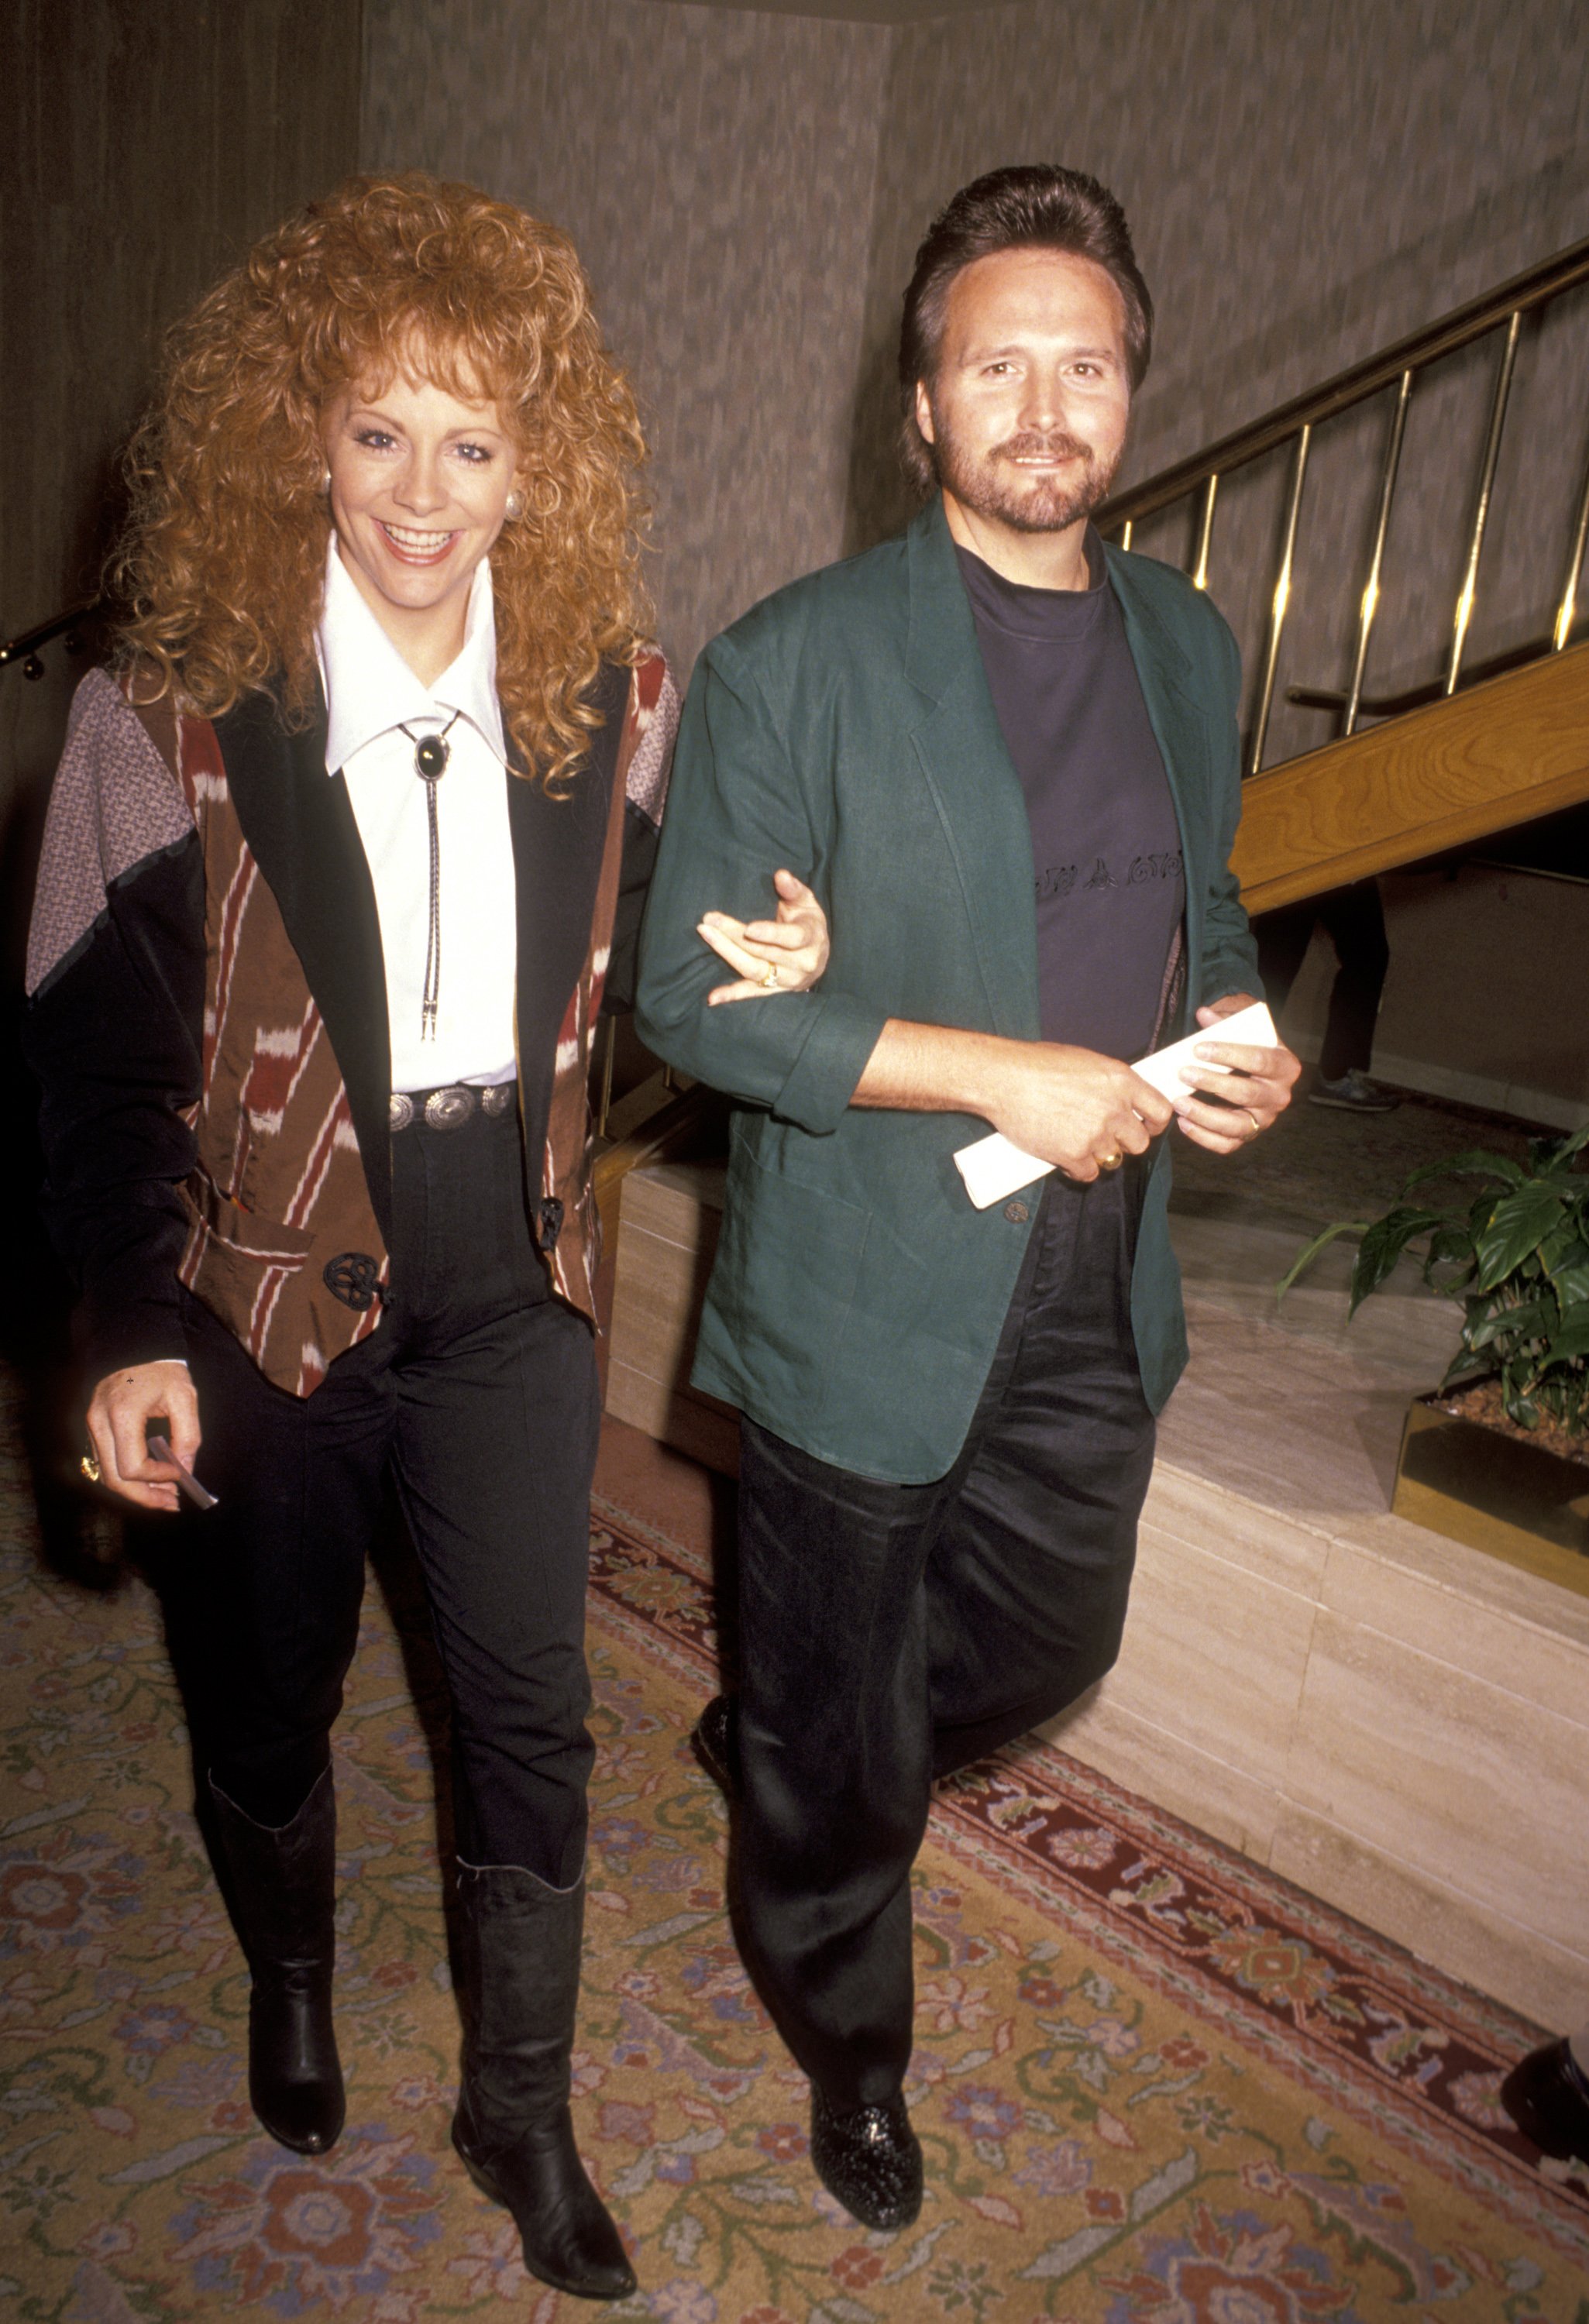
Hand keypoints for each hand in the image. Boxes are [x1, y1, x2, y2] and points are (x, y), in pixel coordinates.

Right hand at [85, 1360, 201, 1513]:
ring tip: (165, 1496)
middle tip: (172, 1503)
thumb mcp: (185, 1398)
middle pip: (114, 1480)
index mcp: (122, 1415)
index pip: (133, 1467)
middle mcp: (99, 1424)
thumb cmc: (161, 1369)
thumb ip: (187, 1437)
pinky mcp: (93, 1428)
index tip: (180, 1475)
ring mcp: (91, 1427)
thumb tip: (186, 1470)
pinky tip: (150, 1480)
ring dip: (136, 1491)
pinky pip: (105, 1463)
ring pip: (106, 1475)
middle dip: (145, 1497)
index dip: (158, 1478)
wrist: (133, 1344)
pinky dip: (126, 1477)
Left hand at [698, 869, 829, 1004]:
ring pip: (754, 970)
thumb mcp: (806, 903)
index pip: (791, 937)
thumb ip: (793, 890)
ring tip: (707, 936)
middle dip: (734, 936)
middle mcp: (800, 964)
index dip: (770, 934)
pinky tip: (712, 998)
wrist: (818, 955)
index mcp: (810, 939)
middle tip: (709, 921)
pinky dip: (732, 996)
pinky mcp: (774, 991)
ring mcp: (787, 980)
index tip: (748, 928)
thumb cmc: (808, 923)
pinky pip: (751, 994)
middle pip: (764, 952)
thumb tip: (781, 875)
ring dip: (728, 955)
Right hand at [988, 1042, 1174, 1182]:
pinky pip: (1088, 1173)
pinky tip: (1063, 1155)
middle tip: (1104, 1137)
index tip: (1144, 1127)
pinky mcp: (1073, 1155)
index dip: (1154, 1124)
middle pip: (1139, 1143)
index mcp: (1121, 1080)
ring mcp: (1095, 1134)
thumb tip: (1121, 1099)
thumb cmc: (1037, 1064)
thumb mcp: (1085, 1062)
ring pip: (1112, 1159)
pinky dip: (1076, 1168)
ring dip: (1097, 1155)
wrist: (1003, 1078)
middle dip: (1124, 1143)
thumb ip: (1109, 1084)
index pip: (1160, 1111)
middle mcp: (1114, 1109)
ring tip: (1075, 1140)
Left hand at [1175, 991, 1300, 1154]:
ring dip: (1204, 1114)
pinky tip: (1183, 1123)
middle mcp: (1279, 1096)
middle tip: (1183, 1073)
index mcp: (1285, 1066)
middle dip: (1212, 1083)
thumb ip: (1226, 1021)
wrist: (1255, 1069)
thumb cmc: (1249, 1046)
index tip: (1198, 1049)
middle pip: (1246, 1093)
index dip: (1229, 1055)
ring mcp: (1264, 1120)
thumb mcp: (1244, 1029)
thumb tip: (1203, 1014)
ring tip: (1178, 1102)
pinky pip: (1227, 1144)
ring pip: (1235, 1125)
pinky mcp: (1248, 1136)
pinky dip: (1203, 1137)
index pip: (1260, 1060)